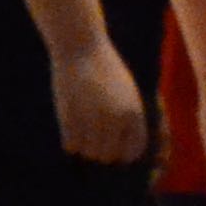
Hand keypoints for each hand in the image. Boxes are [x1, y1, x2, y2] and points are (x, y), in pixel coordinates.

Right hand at [50, 34, 148, 165]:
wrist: (83, 50)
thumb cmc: (107, 71)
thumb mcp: (127, 92)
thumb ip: (126, 118)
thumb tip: (120, 149)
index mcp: (134, 112)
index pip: (134, 150)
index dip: (124, 153)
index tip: (116, 148)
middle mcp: (115, 119)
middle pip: (108, 155)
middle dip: (102, 150)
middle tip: (95, 138)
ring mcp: (92, 120)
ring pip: (89, 152)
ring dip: (86, 146)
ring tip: (84, 130)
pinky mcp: (70, 118)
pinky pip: (71, 145)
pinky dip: (71, 141)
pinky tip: (72, 127)